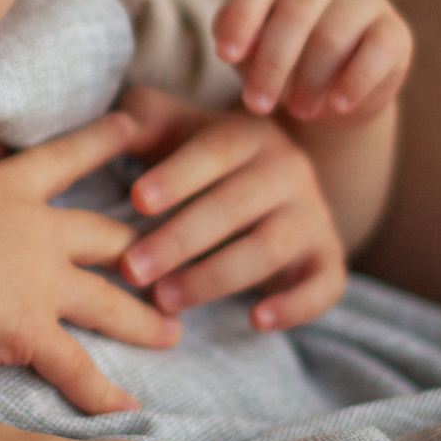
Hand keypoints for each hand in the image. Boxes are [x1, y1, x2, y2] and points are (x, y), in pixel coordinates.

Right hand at [0, 112, 183, 414]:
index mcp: (8, 185)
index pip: (68, 157)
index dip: (104, 140)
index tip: (137, 128)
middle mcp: (36, 230)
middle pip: (107, 237)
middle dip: (145, 245)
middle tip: (175, 250)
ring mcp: (37, 282)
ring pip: (109, 302)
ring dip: (144, 320)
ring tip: (174, 334)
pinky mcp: (27, 331)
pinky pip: (77, 367)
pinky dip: (103, 392)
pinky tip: (127, 408)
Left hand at [113, 87, 346, 329]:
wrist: (274, 184)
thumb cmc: (202, 160)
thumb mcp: (175, 130)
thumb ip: (144, 120)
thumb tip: (112, 127)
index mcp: (250, 134)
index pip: (215, 151)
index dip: (178, 175)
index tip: (136, 200)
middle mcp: (289, 171)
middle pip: (235, 206)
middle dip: (180, 240)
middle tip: (132, 269)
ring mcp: (313, 216)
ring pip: (269, 248)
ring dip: (214, 277)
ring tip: (164, 299)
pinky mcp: (327, 260)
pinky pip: (323, 286)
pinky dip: (296, 306)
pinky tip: (256, 320)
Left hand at [213, 0, 412, 126]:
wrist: (337, 93)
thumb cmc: (282, 63)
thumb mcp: (249, 52)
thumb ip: (233, 38)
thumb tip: (235, 42)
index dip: (241, 17)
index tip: (226, 55)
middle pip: (295, 13)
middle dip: (272, 64)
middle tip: (257, 104)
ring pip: (333, 35)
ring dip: (310, 80)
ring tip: (298, 111)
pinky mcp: (394, 30)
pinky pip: (377, 51)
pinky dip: (355, 81)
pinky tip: (338, 105)